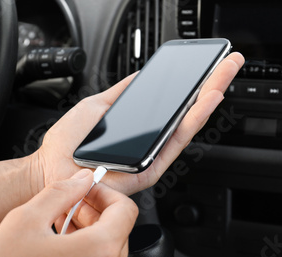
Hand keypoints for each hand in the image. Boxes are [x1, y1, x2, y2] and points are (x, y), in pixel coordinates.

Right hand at [0, 169, 137, 256]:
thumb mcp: (25, 220)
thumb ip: (62, 192)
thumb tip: (82, 180)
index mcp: (99, 253)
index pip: (126, 210)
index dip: (107, 194)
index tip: (90, 191)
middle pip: (119, 233)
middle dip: (96, 215)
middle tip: (70, 208)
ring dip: (92, 238)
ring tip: (60, 230)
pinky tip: (62, 256)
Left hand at [31, 52, 244, 195]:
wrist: (53, 169)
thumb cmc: (70, 143)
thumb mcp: (99, 105)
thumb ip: (124, 92)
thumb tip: (142, 76)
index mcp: (142, 127)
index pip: (174, 104)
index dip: (192, 85)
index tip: (206, 64)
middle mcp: (152, 142)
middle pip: (188, 111)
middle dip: (210, 84)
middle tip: (228, 63)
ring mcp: (154, 155)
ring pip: (188, 124)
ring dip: (210, 97)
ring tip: (225, 73)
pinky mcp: (152, 168)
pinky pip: (176, 141)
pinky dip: (195, 119)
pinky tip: (208, 99)